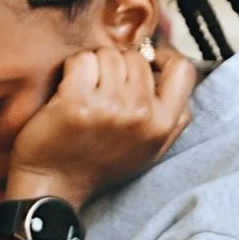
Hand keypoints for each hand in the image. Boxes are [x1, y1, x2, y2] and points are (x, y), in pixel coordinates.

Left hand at [6, 42, 196, 210]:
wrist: (55, 184)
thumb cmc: (101, 164)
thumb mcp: (151, 149)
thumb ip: (173, 116)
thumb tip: (174, 72)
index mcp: (163, 125)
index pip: (184, 69)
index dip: (164, 59)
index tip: (147, 65)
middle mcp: (141, 115)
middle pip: (138, 58)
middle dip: (120, 65)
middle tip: (105, 87)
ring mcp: (110, 107)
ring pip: (109, 55)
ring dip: (96, 66)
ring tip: (87, 91)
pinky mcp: (77, 101)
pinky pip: (83, 60)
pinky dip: (74, 68)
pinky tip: (70, 90)